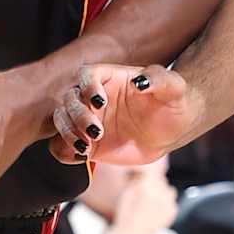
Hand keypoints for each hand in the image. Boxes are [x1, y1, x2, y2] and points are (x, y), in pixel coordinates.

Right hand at [49, 62, 197, 166]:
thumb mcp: (173, 87)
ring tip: (86, 148)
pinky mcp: (86, 143)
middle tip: (97, 133)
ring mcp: (87, 120)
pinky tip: (83, 157)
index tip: (99, 102)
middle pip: (68, 100)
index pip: (86, 76)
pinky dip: (64, 152)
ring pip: (60, 121)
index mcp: (108, 78)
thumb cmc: (172, 102)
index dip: (87, 87)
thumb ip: (158, 79)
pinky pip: (61, 146)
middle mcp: (92, 98)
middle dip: (77, 116)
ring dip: (67, 134)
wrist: (170, 128)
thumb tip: (140, 81)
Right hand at [113, 160, 177, 233]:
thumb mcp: (127, 193)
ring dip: (161, 191)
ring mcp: (169, 204)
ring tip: (150, 199)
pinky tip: (155, 208)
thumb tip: (143, 173)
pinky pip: (172, 201)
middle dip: (151, 182)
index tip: (138, 172)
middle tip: (142, 189)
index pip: (149, 171)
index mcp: (148, 188)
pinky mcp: (173, 212)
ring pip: (168, 189)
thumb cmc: (126, 215)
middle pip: (160, 180)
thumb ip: (137, 180)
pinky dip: (165, 202)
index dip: (143, 171)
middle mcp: (162, 194)